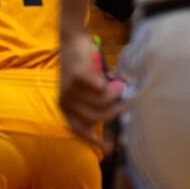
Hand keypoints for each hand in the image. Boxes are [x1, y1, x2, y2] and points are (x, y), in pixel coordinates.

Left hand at [60, 30, 123, 151]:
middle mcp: (65, 100)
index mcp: (65, 106)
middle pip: (95, 118)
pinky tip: (111, 77)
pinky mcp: (77, 77)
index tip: (109, 148)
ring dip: (114, 95)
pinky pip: (100, 89)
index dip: (92, 140)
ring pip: (100, 102)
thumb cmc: (82, 66)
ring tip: (119, 85)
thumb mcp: (84, 89)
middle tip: (124, 102)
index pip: (78, 129)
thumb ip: (93, 103)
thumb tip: (112, 116)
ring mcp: (69, 89)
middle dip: (113, 111)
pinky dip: (109, 83)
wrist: (72, 40)